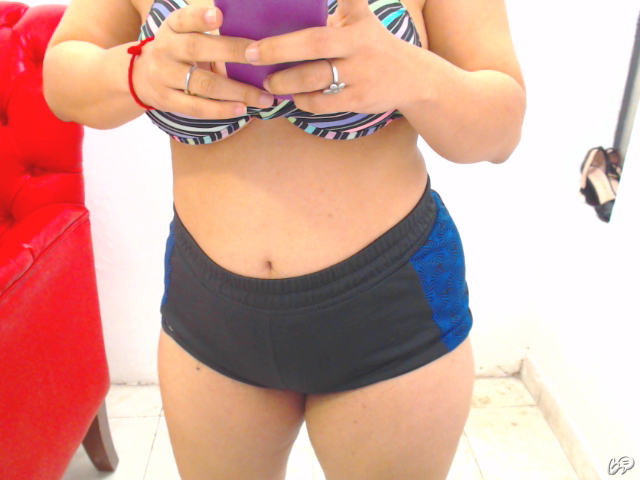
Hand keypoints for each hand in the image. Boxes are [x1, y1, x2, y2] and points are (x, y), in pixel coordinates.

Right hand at [131, 5, 274, 118]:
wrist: (140, 76)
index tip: (219, 15)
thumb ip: (211, 40)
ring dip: (236, 91)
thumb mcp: (184, 36)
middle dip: (231, 52)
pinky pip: (196, 107)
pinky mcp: (166, 100)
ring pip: (202, 83)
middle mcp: (165, 48)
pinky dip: (221, 109)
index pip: (184, 18)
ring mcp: (163, 75)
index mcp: (173, 27)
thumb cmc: (177, 53)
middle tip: (259, 56)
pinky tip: (241, 109)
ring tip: (262, 98)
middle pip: (197, 48)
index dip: (200, 17)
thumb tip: (254, 51)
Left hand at [243, 0, 418, 113]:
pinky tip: (294, 96)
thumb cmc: (376, 44)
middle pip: (314, 50)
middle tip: (251, 56)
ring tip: (269, 83)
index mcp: (355, 30)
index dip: (288, 34)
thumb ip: (344, 2)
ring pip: (315, 82)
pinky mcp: (358, 102)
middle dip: (277, 53)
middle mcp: (358, 52)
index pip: (318, 28)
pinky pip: (323, 104)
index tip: (259, 37)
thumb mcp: (362, 17)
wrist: (413, 78)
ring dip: (286, 83)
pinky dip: (304, 101)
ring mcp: (359, 79)